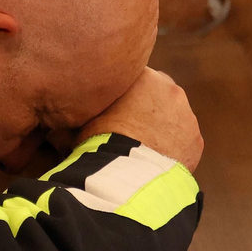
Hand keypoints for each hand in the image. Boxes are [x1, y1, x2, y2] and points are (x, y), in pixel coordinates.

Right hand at [76, 67, 202, 170]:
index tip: (113, 106)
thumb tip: (55, 119)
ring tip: (142, 148)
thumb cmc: (97, 142)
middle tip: (127, 127)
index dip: (123, 92)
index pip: (134, 76)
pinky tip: (155, 161)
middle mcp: (170, 89)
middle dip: (146, 107)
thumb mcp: (77, 121)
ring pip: (173, 117)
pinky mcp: (196, 141)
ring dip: (160, 128)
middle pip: (158, 94)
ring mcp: (187, 115)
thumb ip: (75, 113)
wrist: (125, 175)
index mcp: (143, 75)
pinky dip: (172, 149)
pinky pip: (182, 142)